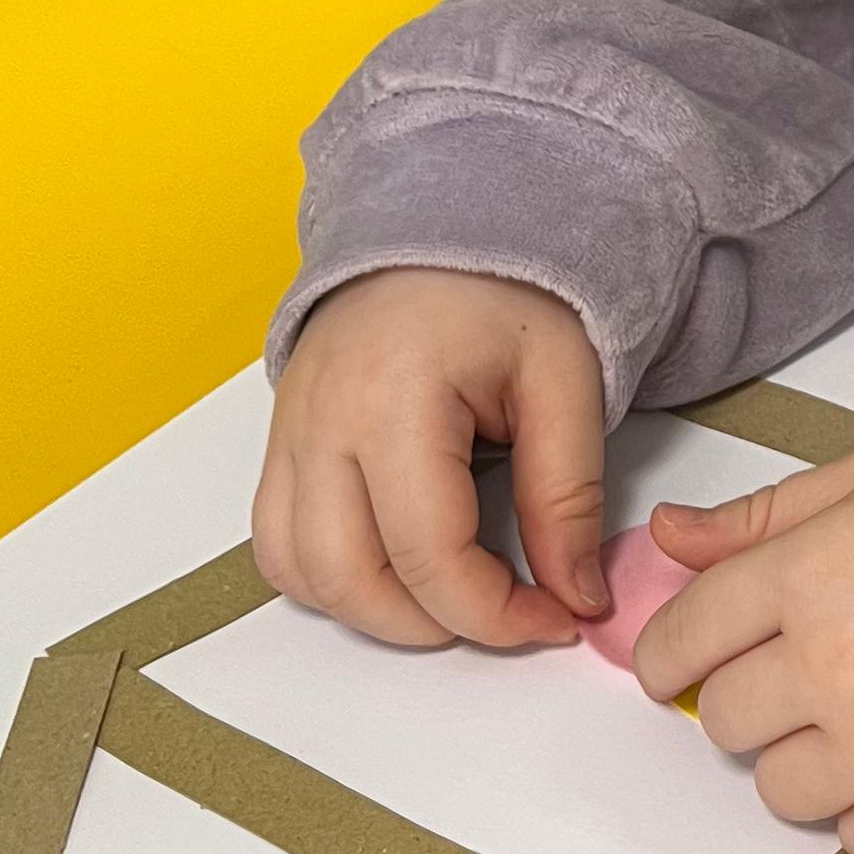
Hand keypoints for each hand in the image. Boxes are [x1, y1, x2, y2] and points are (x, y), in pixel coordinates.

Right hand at [254, 268, 606, 650]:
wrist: (440, 229)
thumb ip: (568, 496)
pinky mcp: (280, 442)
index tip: (552, 619)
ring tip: (453, 593)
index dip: (495, 613)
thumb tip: (576, 595)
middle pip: (350, 579)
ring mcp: (289, 433)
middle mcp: (321, 423)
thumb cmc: (503, 292)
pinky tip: (395, 565)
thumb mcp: (564, 382)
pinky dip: (330, 577)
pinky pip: (277, 543)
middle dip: (434, 624)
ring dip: (375, 610)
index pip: (428, 554)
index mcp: (393, 399)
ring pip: (300, 574)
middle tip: (506, 613)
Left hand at [635, 437, 853, 853]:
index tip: (683, 666)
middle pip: (726, 722)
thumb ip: (767, 513)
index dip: (671, 656)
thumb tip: (669, 537)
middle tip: (817, 672)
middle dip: (757, 698)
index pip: (682, 639)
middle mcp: (836, 667)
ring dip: (813, 758)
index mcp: (812, 573)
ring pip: (781, 791)